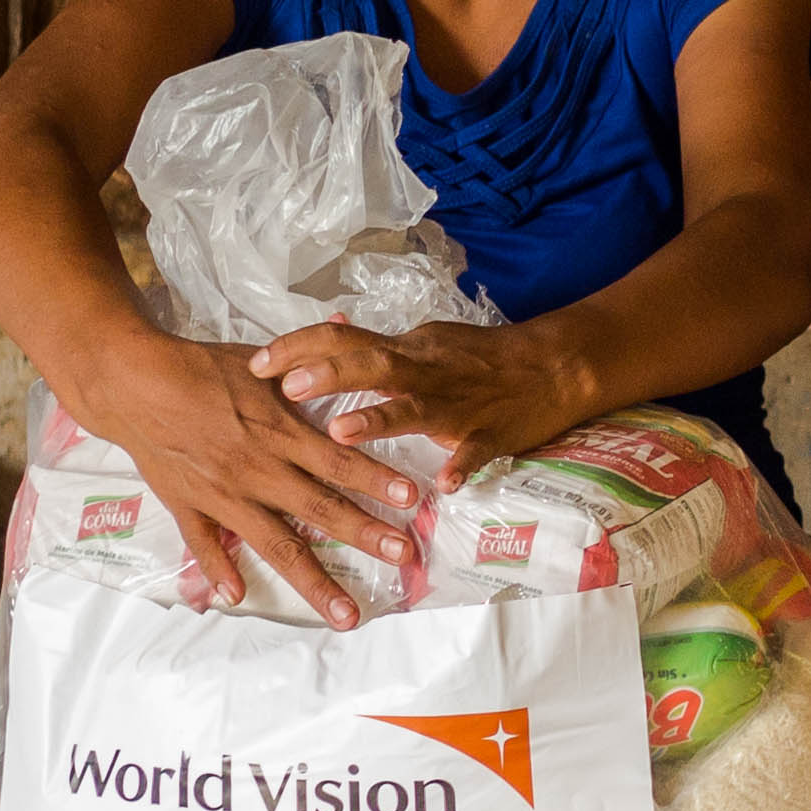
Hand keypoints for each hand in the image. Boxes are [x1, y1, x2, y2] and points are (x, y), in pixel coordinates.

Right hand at [92, 330, 427, 630]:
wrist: (134, 381)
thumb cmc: (202, 367)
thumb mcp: (261, 360)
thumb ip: (308, 359)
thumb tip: (348, 326)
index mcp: (278, 432)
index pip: (339, 461)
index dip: (377, 480)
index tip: (412, 499)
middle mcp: (257, 469)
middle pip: (319, 509)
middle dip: (365, 534)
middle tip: (402, 557)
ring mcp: (223, 494)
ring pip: (276, 545)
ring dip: (314, 582)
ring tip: (346, 616)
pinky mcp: (189, 506)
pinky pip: (206, 546)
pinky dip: (220, 571)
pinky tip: (238, 597)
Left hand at [255, 314, 587, 478]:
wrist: (554, 366)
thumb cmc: (483, 357)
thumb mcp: (425, 341)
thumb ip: (376, 342)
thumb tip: (327, 326)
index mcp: (406, 351)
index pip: (343, 339)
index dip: (298, 349)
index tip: (255, 363)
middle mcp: (425, 373)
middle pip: (370, 365)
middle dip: (326, 375)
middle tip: (285, 388)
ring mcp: (457, 404)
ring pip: (413, 409)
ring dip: (376, 419)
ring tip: (340, 432)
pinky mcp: (490, 434)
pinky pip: (473, 452)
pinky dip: (459, 465)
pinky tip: (442, 484)